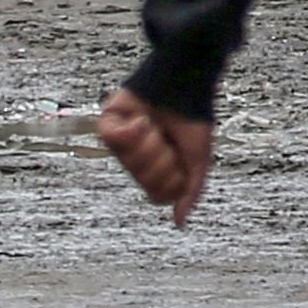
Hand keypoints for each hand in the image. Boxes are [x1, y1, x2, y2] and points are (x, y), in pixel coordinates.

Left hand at [96, 87, 213, 222]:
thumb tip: (179, 222)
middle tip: (169, 142)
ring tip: (156, 126)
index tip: (182, 162)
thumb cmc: (193, 120)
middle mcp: (137, 159)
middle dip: (161, 159)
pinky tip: (143, 120)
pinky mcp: (109, 123)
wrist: (186, 85)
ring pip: (129, 161)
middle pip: (143, 179)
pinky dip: (131, 130)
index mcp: (158, 169)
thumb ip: (190, 192)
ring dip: (149, 143)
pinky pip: (113, 139)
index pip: (158, 194)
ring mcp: (121, 143)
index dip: (171, 180)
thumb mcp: (199, 161)